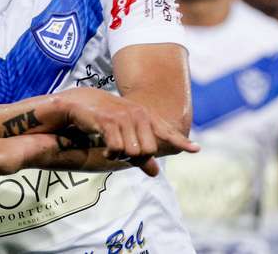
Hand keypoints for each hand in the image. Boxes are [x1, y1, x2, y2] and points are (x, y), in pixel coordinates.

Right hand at [59, 87, 198, 161]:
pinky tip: (105, 150)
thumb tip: (156, 173)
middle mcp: (139, 114)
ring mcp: (125, 117)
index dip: (181, 142)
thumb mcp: (126, 138)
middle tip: (122, 151)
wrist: (82, 104)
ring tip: (112, 148)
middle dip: (136, 157)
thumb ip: (141, 156)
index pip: (167, 132)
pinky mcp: (109, 121)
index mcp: (147, 117)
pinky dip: (111, 154)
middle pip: (149, 150)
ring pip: (133, 152)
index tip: (196, 149)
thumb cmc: (107, 121)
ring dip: (121, 156)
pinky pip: (117, 148)